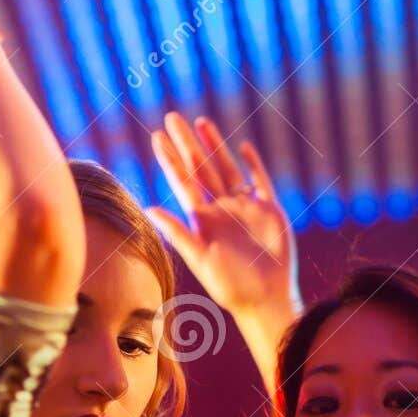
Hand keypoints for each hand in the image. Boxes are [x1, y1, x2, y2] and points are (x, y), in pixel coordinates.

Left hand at [147, 113, 298, 320]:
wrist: (265, 298)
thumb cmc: (230, 286)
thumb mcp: (200, 258)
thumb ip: (177, 232)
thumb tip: (148, 209)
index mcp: (202, 219)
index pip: (182, 182)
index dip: (170, 160)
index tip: (156, 138)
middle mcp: (221, 209)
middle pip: (201, 168)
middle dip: (187, 144)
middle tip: (172, 118)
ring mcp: (245, 207)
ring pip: (226, 168)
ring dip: (214, 146)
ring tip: (201, 122)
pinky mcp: (269, 209)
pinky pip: (260, 180)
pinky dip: (253, 164)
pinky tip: (244, 147)